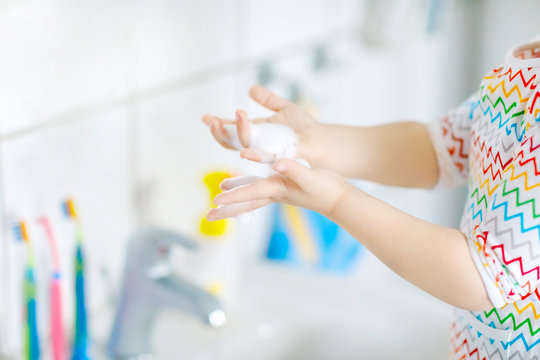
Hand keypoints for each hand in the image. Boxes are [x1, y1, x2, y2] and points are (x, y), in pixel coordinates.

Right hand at [201, 85, 323, 163]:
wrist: (321, 140)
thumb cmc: (304, 128)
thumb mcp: (284, 109)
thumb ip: (268, 100)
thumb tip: (251, 88)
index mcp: (256, 132)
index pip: (231, 130)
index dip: (217, 125)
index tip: (204, 117)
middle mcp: (257, 144)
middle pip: (231, 141)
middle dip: (219, 132)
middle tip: (212, 120)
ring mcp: (267, 152)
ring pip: (245, 147)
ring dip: (237, 134)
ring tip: (234, 118)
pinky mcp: (279, 158)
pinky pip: (264, 158)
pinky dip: (254, 155)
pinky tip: (245, 152)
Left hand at [206, 158, 351, 220]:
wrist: (339, 198)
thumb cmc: (327, 188)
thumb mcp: (311, 177)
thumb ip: (294, 169)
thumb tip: (276, 164)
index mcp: (278, 189)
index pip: (251, 193)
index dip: (234, 196)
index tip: (216, 200)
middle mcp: (274, 192)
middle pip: (246, 203)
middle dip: (227, 210)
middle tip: (208, 216)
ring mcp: (278, 192)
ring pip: (251, 195)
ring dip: (235, 198)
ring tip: (219, 197)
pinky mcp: (284, 188)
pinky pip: (261, 188)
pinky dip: (249, 186)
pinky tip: (245, 181)